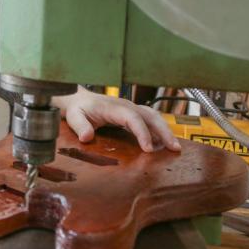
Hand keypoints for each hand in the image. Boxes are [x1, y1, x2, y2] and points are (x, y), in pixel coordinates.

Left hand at [53, 89, 180, 152]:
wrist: (79, 100)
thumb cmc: (78, 108)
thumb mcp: (74, 117)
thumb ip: (80, 126)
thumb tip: (87, 137)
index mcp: (113, 107)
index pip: (133, 118)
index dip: (142, 132)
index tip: (148, 148)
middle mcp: (126, 106)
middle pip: (150, 116)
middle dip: (163, 131)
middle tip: (174, 148)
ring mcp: (131, 109)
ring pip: (154, 117)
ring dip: (166, 130)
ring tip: (175, 147)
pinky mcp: (133, 114)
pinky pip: (150, 120)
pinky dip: (160, 130)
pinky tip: (164, 144)